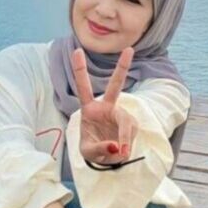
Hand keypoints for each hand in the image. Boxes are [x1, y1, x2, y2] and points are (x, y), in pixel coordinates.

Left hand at [71, 46, 139, 165]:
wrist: (107, 158)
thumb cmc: (93, 150)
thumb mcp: (88, 153)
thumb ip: (99, 149)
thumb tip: (116, 146)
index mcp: (89, 109)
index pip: (83, 88)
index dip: (80, 70)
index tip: (77, 50)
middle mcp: (106, 108)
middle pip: (115, 86)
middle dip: (122, 68)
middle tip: (129, 49)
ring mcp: (120, 114)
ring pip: (126, 123)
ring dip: (124, 138)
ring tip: (121, 153)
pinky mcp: (131, 124)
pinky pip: (131, 133)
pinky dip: (127, 144)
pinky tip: (123, 152)